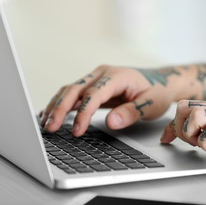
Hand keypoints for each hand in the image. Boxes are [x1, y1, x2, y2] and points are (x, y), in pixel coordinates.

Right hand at [41, 65, 179, 135]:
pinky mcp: (94, 86)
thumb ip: (131, 112)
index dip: (84, 113)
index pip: (94, 94)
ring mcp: (97, 78)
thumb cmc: (156, 93)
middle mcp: (103, 74)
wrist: (159, 82)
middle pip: (75, 88)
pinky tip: (51, 114)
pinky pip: (74, 93)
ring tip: (46, 123)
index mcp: (117, 76)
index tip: (77, 130)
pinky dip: (62, 104)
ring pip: (70, 90)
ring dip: (57, 106)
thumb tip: (110, 122)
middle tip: (50, 127)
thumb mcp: (151, 104)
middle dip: (61, 108)